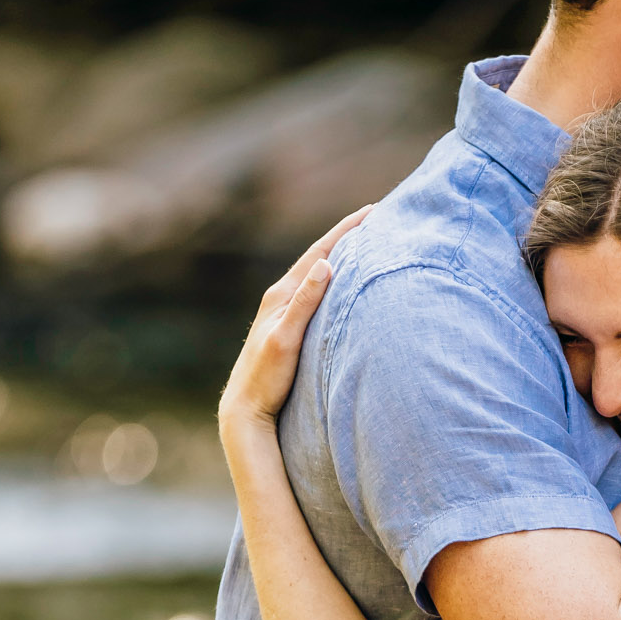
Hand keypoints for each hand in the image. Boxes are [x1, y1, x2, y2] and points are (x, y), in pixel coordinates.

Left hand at [218, 212, 368, 436]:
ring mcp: (284, 312)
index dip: (346, 230)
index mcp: (282, 294)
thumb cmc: (265, 377)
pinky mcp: (288, 326)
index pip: (319, 253)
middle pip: (319, 258)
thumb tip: (325, 264)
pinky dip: (333, 281)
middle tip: (376, 220)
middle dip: (347, 237)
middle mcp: (281, 298)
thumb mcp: (286, 338)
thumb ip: (304, 302)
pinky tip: (343, 285)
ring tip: (365, 245)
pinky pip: (316, 294)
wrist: (245, 408)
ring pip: (317, 276)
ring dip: (341, 258)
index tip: (372, 211)